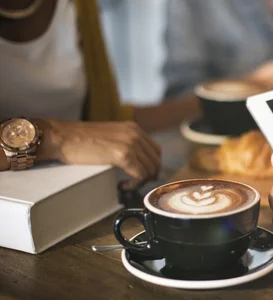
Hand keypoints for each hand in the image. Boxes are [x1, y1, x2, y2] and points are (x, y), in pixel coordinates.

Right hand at [37, 120, 160, 188]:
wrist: (62, 137)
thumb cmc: (80, 139)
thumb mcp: (110, 136)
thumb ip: (126, 144)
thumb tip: (137, 162)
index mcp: (134, 128)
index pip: (156, 150)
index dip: (153, 166)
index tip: (144, 176)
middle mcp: (135, 133)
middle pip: (156, 161)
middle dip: (149, 176)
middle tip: (136, 184)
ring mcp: (131, 143)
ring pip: (150, 169)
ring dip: (141, 181)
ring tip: (126, 185)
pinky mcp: (123, 154)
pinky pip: (140, 175)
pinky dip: (134, 184)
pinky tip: (122, 185)